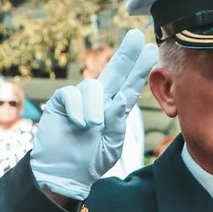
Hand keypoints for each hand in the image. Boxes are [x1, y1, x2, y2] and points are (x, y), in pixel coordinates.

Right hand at [30, 30, 158, 199]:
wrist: (64, 175)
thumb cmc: (89, 160)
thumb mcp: (111, 144)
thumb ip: (118, 120)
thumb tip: (124, 96)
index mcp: (114, 109)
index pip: (129, 85)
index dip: (139, 69)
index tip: (151, 50)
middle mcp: (98, 100)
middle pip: (114, 71)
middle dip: (127, 54)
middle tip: (137, 36)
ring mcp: (79, 100)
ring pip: (93, 86)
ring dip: (96, 106)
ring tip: (94, 125)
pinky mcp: (61, 103)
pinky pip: (71, 94)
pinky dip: (77, 108)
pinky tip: (79, 122)